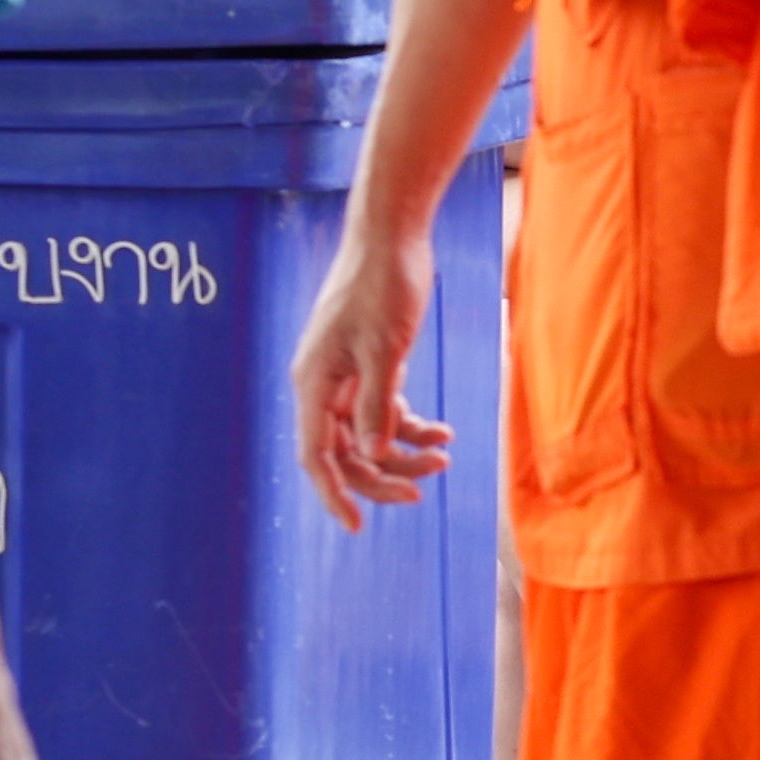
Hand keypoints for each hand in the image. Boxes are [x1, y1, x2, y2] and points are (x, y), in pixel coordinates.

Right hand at [288, 223, 448, 531]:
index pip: (315, 456)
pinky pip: (384, 411)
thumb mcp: (385, 349)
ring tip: (446, 456)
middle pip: (346, 452)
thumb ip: (378, 405)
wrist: (392, 234)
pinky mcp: (368, 365)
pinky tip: (444, 432)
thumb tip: (372, 456)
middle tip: (428, 486)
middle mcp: (323, 385)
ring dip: (405, 452)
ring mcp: (345, 376)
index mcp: (314, 383)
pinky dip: (412, 425)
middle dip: (385, 474)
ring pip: (368, 435)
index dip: (334, 494)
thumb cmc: (384, 285)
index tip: (358, 526)